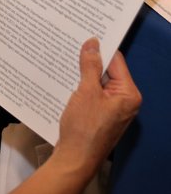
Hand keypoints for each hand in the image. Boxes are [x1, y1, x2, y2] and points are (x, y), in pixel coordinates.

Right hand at [54, 38, 141, 179]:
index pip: (115, 61)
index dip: (100, 47)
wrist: (74, 159)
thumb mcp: (86, 91)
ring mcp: (112, 109)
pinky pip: (92, 93)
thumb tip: (93, 42)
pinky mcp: (100, 115)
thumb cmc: (84, 127)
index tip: (84, 34)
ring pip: (97, 82)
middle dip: (89, 60)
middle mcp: (124, 100)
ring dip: (82, 73)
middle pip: (106, 71)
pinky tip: (66, 78)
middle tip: (71, 44)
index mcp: (128, 93)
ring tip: (65, 59)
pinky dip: (80, 86)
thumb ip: (90, 65)